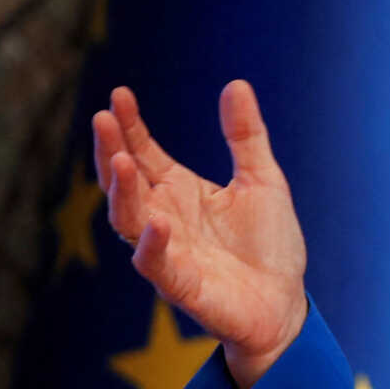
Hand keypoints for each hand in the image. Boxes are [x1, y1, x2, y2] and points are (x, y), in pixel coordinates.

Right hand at [93, 80, 308, 388]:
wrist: (285, 304)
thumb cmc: (269, 246)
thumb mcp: (263, 181)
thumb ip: (246, 137)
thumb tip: (237, 84)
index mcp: (179, 191)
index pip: (144, 152)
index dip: (130, 126)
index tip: (121, 94)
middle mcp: (164, 218)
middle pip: (124, 181)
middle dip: (111, 151)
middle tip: (104, 119)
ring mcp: (167, 251)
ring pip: (129, 219)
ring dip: (121, 191)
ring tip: (121, 160)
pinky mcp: (180, 285)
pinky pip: (156, 264)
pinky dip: (154, 244)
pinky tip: (160, 222)